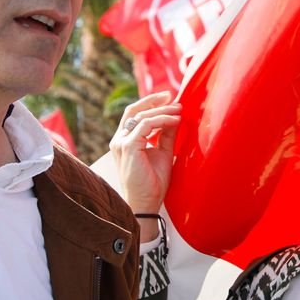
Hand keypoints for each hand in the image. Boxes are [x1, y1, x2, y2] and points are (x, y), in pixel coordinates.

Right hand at [110, 91, 181, 221]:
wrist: (147, 203)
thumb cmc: (153, 182)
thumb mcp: (163, 152)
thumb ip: (166, 135)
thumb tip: (175, 117)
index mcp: (125, 141)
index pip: (134, 114)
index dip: (150, 103)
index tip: (168, 98)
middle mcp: (119, 140)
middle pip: (134, 110)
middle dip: (153, 100)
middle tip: (172, 96)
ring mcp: (121, 143)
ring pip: (142, 116)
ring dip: (163, 110)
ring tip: (180, 110)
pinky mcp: (128, 146)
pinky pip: (146, 125)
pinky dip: (162, 120)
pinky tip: (176, 121)